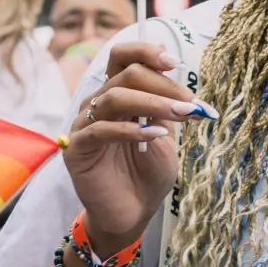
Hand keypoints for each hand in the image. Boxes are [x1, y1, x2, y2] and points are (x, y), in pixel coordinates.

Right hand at [65, 41, 209, 258]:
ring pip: (113, 97)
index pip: (122, 57)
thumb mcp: (165, 135)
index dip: (146, 53)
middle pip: (124, 74)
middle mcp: (98, 104)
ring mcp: (84, 125)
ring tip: (182, 115)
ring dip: (153, 102)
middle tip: (190, 102)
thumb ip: (169, 109)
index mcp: (118, 94)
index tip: (175, 63)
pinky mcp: (77, 150)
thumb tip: (187, 90)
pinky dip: (130, 129)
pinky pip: (99, 130)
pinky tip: (154, 136)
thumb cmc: (148, 174)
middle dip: (162, 84)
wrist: (133, 213)